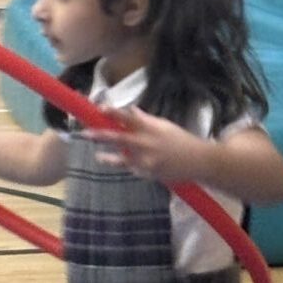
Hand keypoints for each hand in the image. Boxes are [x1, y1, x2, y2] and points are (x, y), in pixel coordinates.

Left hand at [85, 107, 205, 184]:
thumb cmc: (180, 140)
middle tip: (86, 132)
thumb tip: (130, 111)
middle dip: (101, 135)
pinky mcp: (145, 173)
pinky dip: (126, 165)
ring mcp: (144, 160)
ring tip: (97, 156)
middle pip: (119, 137)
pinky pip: (130, 168)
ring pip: (120, 158)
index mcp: (151, 127)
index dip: (113, 113)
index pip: (129, 117)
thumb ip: (145, 120)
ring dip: (107, 157)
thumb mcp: (164, 125)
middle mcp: (146, 142)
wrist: (196, 161)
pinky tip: (125, 165)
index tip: (100, 108)